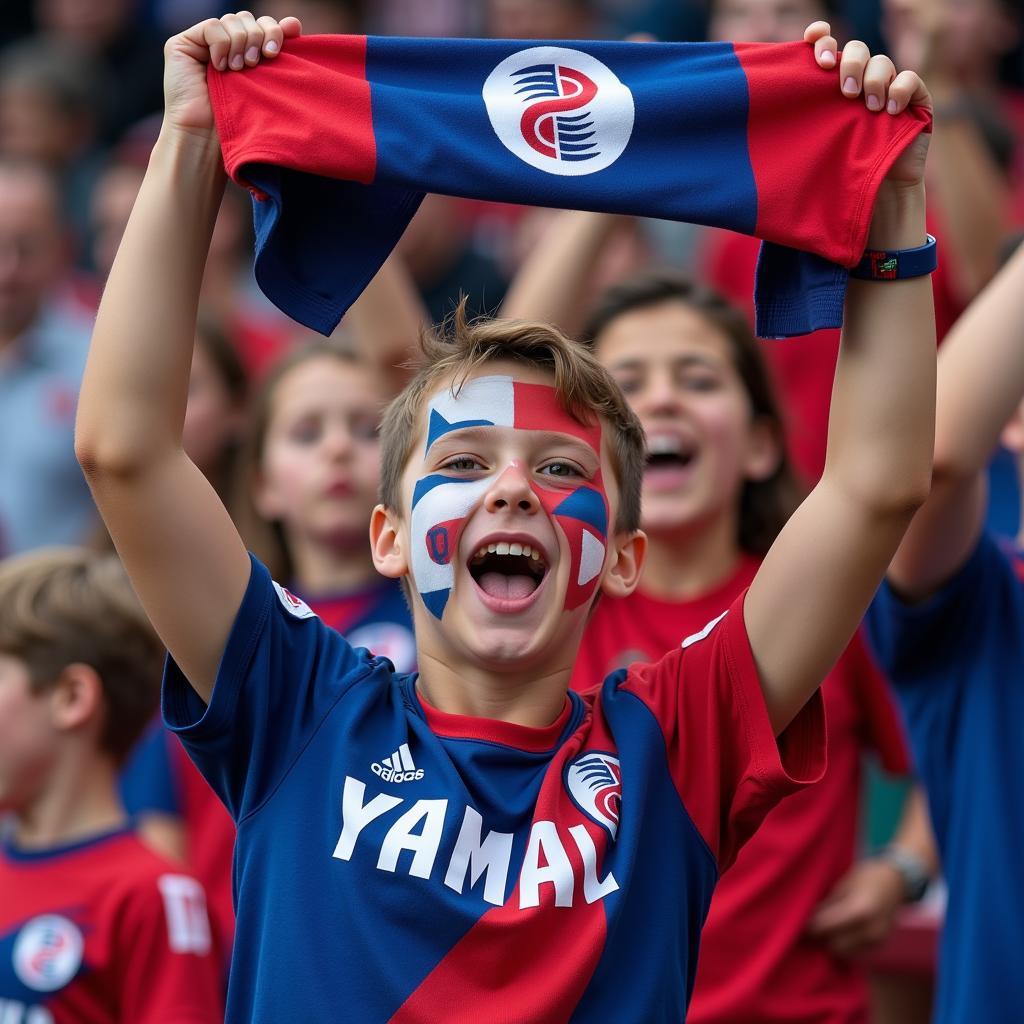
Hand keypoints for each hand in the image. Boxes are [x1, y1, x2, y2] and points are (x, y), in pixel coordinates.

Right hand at [162, 12, 301, 141]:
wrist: (208, 139)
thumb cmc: (240, 122)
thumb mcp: (265, 84)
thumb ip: (275, 53)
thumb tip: (294, 23)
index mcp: (245, 54)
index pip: (262, 26)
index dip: (274, 30)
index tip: (277, 50)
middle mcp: (224, 46)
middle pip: (249, 20)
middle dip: (259, 37)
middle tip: (257, 63)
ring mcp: (203, 44)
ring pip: (232, 20)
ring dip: (241, 44)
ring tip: (238, 70)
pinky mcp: (184, 44)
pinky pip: (213, 27)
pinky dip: (221, 45)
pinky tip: (220, 68)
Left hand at [804, 21, 930, 191]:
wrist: (875, 196)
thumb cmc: (840, 172)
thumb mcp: (816, 145)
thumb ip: (802, 121)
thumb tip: (773, 101)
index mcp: (833, 86)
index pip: (827, 48)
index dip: (821, 39)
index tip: (814, 44)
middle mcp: (861, 81)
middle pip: (856, 50)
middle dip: (850, 64)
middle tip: (846, 92)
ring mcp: (889, 88)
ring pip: (882, 62)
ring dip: (873, 80)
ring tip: (868, 108)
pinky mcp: (915, 100)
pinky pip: (909, 80)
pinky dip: (900, 90)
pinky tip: (891, 110)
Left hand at [804, 858, 905, 955]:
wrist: (898, 882)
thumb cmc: (866, 877)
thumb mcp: (843, 885)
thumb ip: (827, 904)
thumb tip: (805, 918)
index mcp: (861, 910)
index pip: (827, 926)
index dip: (809, 927)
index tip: (796, 923)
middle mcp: (872, 930)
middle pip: (834, 946)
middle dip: (819, 939)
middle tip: (805, 928)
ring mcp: (878, 940)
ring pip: (844, 953)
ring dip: (831, 944)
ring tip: (819, 930)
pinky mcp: (880, 946)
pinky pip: (855, 953)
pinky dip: (843, 945)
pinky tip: (835, 933)